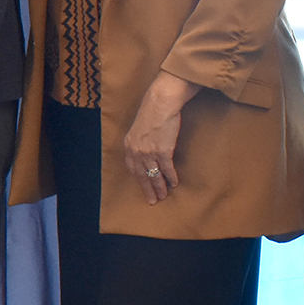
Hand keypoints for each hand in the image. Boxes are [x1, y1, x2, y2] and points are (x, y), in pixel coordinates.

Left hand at [121, 71, 200, 204]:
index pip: (132, 168)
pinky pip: (167, 169)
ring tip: (163, 196)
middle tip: (152, 200)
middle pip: (142, 175)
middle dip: (147, 189)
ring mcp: (149, 152)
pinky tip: (174, 184)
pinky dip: (171, 177)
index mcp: (129, 146)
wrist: (160, 104)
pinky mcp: (163, 151)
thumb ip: (139, 141)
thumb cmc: (151, 113)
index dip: (139, 179)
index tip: (143, 187)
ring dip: (159, 187)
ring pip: (154, 175)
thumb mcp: (139, 129)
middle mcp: (137, 151)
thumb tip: (146, 151)